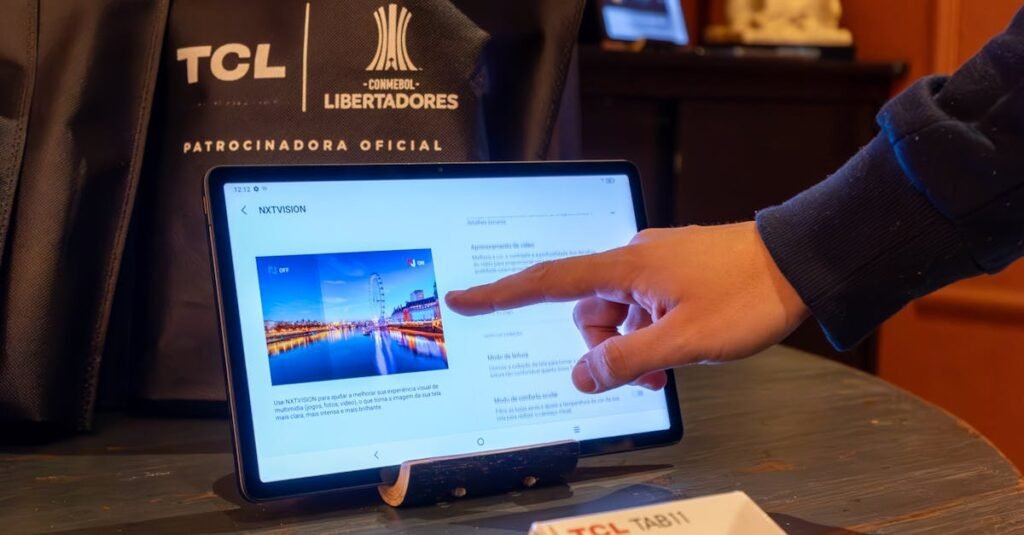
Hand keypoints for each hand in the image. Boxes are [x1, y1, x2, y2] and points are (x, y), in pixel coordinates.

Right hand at [445, 222, 808, 393]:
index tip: (463, 299)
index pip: (547, 281)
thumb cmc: (746, 296)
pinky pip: (645, 305)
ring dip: (632, 343)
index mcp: (625, 267)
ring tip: (670, 363)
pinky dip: (651, 331)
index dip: (500, 294)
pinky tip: (680, 345)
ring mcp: (657, 263)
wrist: (800, 263)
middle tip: (644, 372)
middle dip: (604, 346)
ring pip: (619, 312)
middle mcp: (634, 258)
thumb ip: (626, 360)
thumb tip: (582, 376)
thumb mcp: (682, 341)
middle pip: (587, 309)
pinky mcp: (677, 271)